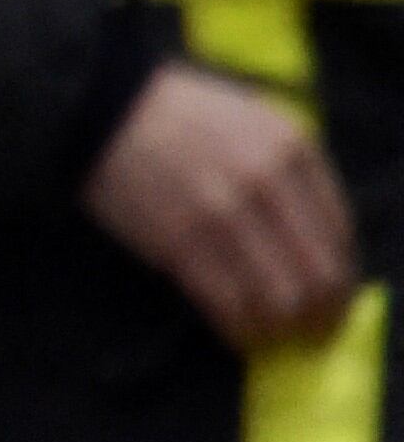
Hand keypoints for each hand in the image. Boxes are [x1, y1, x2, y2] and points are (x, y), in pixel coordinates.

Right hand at [85, 61, 361, 350]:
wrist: (101, 108)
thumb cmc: (181, 115)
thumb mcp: (254, 122)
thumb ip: (295, 172)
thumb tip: (321, 242)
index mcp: (291, 150)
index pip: (340, 236)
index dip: (342, 278)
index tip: (331, 299)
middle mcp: (265, 183)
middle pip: (317, 275)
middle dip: (319, 313)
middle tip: (310, 330)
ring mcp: (222, 214)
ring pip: (278, 299)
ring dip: (280, 327)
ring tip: (272, 333)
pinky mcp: (179, 243)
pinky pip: (228, 305)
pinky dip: (240, 329)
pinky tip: (238, 333)